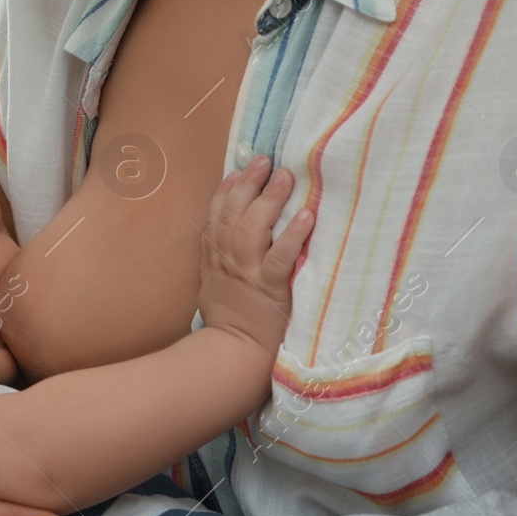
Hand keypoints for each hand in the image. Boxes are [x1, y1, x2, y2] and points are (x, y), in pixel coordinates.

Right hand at [195, 154, 311, 352]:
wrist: (232, 356)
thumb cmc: (228, 324)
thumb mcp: (210, 288)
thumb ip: (214, 261)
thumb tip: (220, 238)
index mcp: (215, 260)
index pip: (215, 218)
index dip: (225, 191)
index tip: (237, 170)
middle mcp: (229, 262)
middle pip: (233, 215)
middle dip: (248, 184)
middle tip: (264, 160)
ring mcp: (248, 274)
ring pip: (253, 228)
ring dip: (269, 200)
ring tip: (285, 176)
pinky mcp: (270, 289)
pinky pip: (280, 258)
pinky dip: (292, 236)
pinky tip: (306, 216)